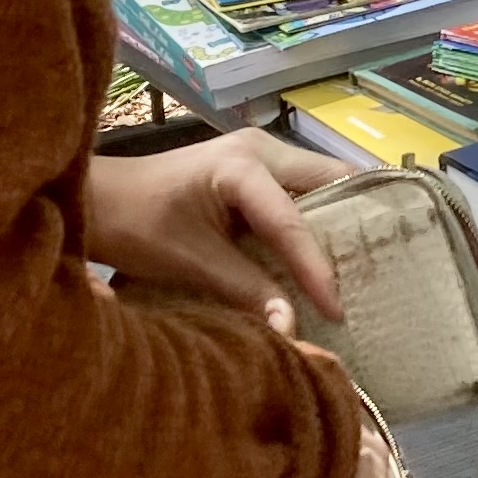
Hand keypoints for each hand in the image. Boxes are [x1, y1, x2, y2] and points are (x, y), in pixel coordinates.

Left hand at [84, 130, 347, 322]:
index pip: (293, 221)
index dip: (318, 268)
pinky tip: (330, 250)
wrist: (100, 199)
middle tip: (376, 270)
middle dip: (353, 224)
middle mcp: (260, 148)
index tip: (337, 310)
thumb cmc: (137, 225)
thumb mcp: (192, 262)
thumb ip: (247, 290)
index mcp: (241, 166)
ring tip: (362, 264)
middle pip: (327, 181)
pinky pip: (300, 189)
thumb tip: (292, 329)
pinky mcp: (255, 166)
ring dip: (339, 219)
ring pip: (319, 182)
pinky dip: (317, 218)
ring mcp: (260, 152)